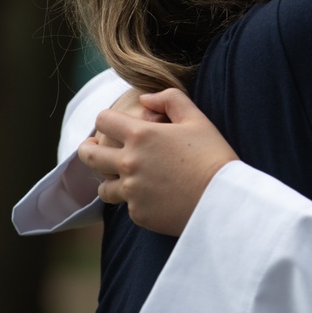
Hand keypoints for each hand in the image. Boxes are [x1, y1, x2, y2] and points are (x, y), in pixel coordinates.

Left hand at [77, 88, 238, 235]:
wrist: (223, 199)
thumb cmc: (213, 155)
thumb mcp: (197, 118)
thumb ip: (170, 99)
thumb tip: (145, 98)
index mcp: (141, 136)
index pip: (104, 120)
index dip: (106, 119)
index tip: (112, 124)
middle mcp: (129, 163)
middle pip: (89, 155)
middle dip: (88, 149)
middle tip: (92, 148)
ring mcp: (132, 192)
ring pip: (103, 188)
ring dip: (109, 181)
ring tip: (120, 178)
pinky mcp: (139, 214)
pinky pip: (129, 207)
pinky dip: (137, 201)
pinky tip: (155, 197)